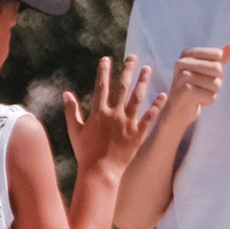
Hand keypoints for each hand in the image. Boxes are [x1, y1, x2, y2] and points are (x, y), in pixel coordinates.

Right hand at [62, 56, 160, 174]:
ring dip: (143, 82)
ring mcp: (127, 124)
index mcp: (98, 112)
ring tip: (148, 69)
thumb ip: (71, 110)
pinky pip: (149, 117)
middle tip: (133, 57)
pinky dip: (157, 106)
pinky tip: (163, 95)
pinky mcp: (138, 134)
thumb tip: (66, 93)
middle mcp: (114, 114)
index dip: (104, 71)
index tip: (107, 59)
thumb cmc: (85, 152)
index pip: (102, 86)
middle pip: (122, 87)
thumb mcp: (75, 130)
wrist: (100, 171)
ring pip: (137, 98)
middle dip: (127, 70)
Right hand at [165, 42, 229, 124]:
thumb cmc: (197, 86)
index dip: (218, 68)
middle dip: (216, 81)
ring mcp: (182, 76)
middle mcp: (182, 62)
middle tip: (202, 86)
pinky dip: (208, 101)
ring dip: (212, 92)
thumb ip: (222, 56)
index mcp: (187, 53)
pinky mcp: (185, 91)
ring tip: (199, 94)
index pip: (218, 54)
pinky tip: (196, 101)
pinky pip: (211, 96)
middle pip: (218, 68)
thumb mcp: (210, 69)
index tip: (205, 74)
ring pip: (216, 84)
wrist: (179, 109)